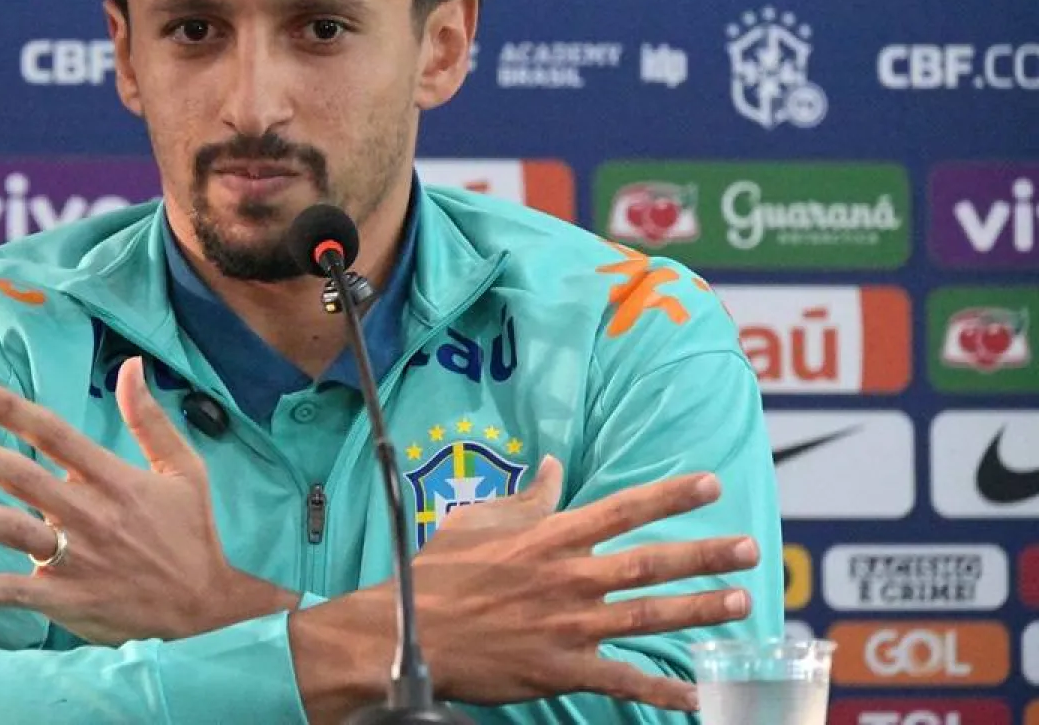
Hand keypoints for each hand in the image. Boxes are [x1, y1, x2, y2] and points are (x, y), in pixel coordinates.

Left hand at [0, 358, 295, 643]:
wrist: (206, 612)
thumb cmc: (192, 534)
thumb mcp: (184, 469)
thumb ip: (150, 419)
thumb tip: (131, 365)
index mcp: (115, 479)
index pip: (54, 434)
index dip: (10, 410)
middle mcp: (90, 515)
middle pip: (22, 476)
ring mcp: (77, 560)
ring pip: (12, 530)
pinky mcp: (69, 601)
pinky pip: (16, 594)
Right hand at [412, 457, 758, 711]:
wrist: (410, 632)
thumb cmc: (440, 573)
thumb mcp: (478, 521)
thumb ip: (526, 498)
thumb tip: (557, 467)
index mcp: (550, 537)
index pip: (623, 509)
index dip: (670, 496)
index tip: (711, 485)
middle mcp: (570, 578)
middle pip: (651, 562)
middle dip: (706, 555)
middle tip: (751, 548)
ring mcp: (570, 626)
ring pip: (649, 615)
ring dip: (700, 610)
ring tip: (742, 602)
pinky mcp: (564, 669)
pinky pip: (624, 681)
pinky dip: (664, 690)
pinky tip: (700, 694)